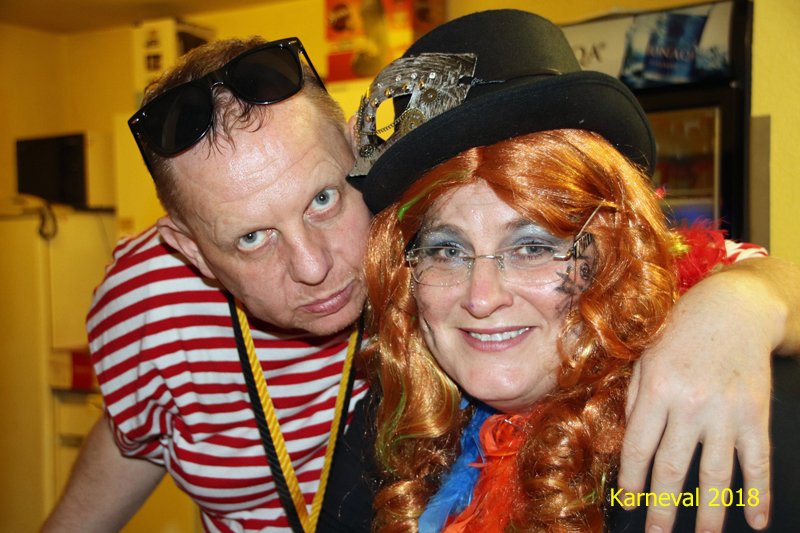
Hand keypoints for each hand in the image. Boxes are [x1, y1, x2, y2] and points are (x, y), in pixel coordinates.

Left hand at [619, 262, 782, 531]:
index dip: (631, 481)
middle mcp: (689, 406)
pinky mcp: (757, 415)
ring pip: (715, 475)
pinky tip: (755, 521)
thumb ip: (636, 400)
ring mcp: (726, 413)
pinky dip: (758, 495)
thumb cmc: (680, 333)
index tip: (626, 504)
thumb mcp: (646, 359)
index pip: (638, 448)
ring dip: (708, 513)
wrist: (732, 309)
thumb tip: (630, 443)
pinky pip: (757, 462)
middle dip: (663, 508)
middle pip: (673, 469)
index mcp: (656, 391)